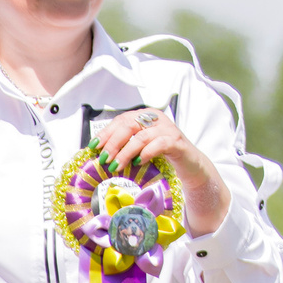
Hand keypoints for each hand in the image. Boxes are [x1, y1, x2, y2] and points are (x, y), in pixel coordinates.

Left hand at [92, 108, 229, 235]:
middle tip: (103, 159)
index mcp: (145, 116)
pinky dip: (146, 153)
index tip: (93, 146)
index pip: (122, 120)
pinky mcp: (177, 142)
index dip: (106, 132)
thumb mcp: (140, 147)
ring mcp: (168, 129)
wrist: (189, 164)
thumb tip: (99, 152)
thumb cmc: (162, 156)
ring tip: (116, 166)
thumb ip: (124, 145)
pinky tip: (138, 163)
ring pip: (142, 136)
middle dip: (113, 143)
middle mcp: (156, 118)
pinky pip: (159, 144)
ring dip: (126, 152)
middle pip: (130, 125)